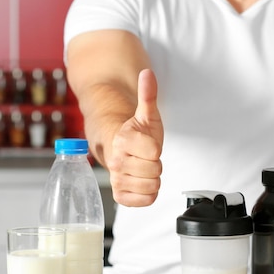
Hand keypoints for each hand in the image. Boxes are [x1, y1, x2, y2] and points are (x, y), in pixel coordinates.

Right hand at [107, 69, 163, 206]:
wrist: (119, 149)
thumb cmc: (136, 133)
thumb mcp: (146, 113)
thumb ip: (147, 94)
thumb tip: (147, 73)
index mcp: (123, 140)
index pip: (155, 151)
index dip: (156, 148)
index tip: (148, 144)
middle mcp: (117, 161)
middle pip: (155, 170)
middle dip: (156, 164)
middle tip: (146, 157)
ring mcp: (118, 179)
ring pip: (152, 186)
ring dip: (153, 178)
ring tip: (144, 168)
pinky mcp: (120, 195)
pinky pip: (145, 200)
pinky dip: (148, 194)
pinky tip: (141, 182)